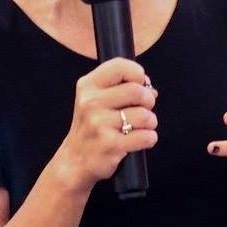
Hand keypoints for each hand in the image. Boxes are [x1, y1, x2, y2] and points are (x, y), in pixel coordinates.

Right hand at [56, 57, 157, 192]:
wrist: (75, 160)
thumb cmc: (92, 126)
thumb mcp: (95, 99)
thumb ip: (120, 87)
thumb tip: (150, 88)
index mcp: (88, 86)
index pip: (119, 66)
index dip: (137, 73)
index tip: (140, 83)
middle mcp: (91, 102)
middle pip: (137, 90)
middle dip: (148, 100)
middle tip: (144, 108)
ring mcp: (99, 124)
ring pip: (144, 115)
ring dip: (150, 121)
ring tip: (141, 126)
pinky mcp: (110, 144)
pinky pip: (145, 136)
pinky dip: (149, 138)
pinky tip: (141, 139)